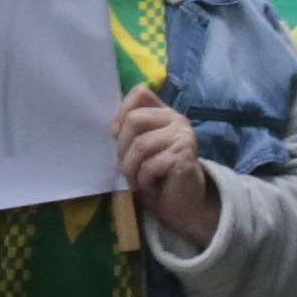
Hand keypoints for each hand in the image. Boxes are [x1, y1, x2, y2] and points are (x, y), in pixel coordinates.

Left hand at [111, 85, 216, 248]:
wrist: (181, 203)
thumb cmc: (155, 175)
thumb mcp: (137, 150)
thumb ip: (128, 132)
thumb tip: (112, 128)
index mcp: (163, 113)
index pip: (140, 93)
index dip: (121, 111)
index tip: (115, 134)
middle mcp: (176, 119)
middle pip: (134, 120)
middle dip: (121, 148)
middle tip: (126, 166)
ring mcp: (183, 136)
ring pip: (140, 145)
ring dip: (130, 168)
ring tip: (136, 179)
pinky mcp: (185, 155)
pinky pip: (150, 165)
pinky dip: (143, 179)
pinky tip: (149, 184)